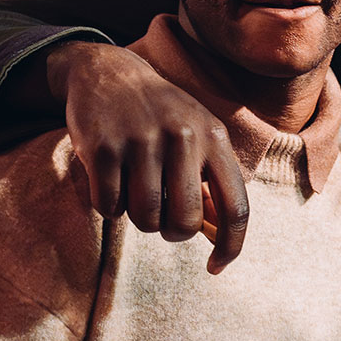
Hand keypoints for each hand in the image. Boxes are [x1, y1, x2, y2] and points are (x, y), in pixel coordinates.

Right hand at [46, 41, 248, 272]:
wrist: (108, 73)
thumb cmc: (161, 117)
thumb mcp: (197, 137)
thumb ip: (211, 182)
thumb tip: (219, 237)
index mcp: (215, 138)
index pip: (237, 207)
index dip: (231, 246)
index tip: (216, 267)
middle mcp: (183, 137)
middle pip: (184, 222)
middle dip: (171, 231)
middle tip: (162, 217)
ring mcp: (141, 141)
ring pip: (145, 219)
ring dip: (139, 218)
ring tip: (135, 190)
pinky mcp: (102, 147)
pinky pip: (109, 208)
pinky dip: (108, 205)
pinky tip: (111, 179)